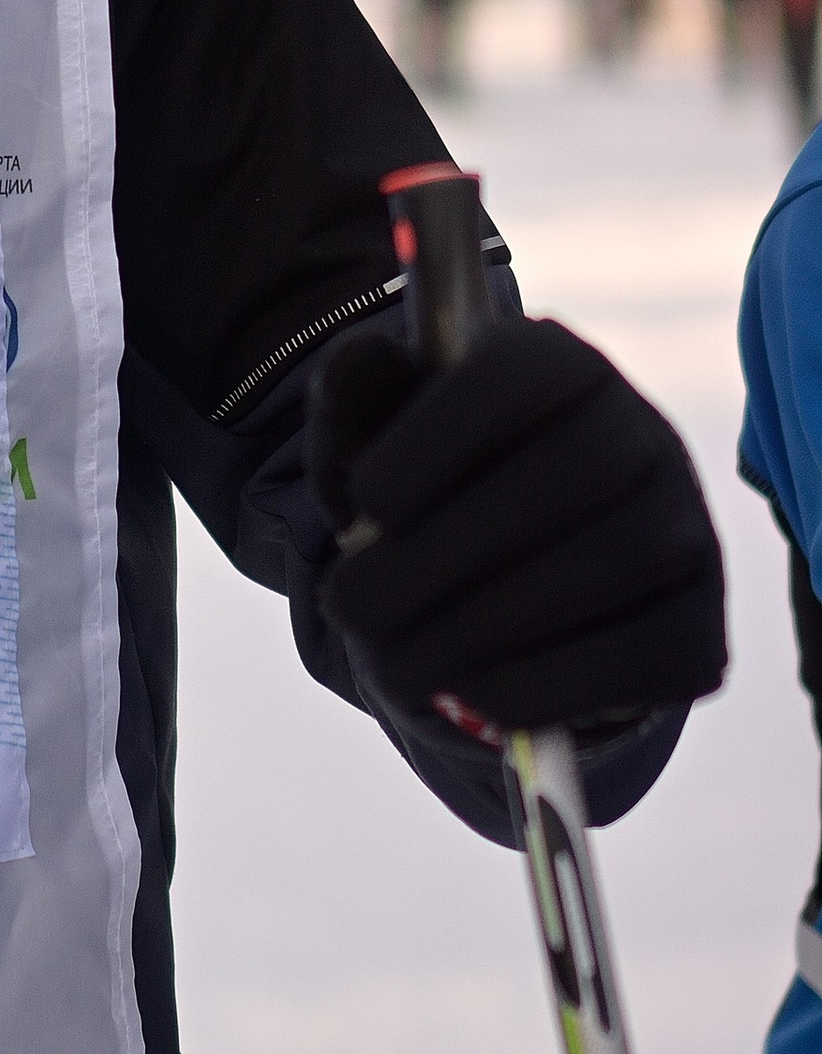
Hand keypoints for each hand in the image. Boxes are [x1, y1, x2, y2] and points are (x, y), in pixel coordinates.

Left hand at [308, 316, 725, 729]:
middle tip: (351, 609)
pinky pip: (645, 655)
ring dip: (484, 626)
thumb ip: (360, 400)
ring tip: (394, 663)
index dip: (439, 437)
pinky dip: (551, 682)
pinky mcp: (701, 630)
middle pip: (569, 475)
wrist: (504, 594)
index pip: (517, 375)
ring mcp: (687, 533)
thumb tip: (358, 358)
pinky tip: (473, 695)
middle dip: (443, 555)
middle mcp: (642, 436)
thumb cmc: (434, 497)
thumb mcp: (380, 444)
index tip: (364, 497)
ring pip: (612, 563)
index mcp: (560, 367)